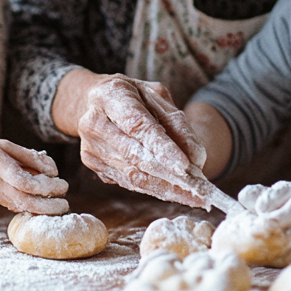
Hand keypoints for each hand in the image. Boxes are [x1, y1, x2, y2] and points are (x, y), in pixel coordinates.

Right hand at [0, 138, 69, 214]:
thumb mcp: (0, 143)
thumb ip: (26, 156)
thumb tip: (52, 169)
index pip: (23, 180)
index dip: (43, 183)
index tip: (59, 179)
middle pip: (24, 201)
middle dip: (47, 206)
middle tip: (65, 203)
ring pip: (21, 207)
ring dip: (42, 210)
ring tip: (59, 206)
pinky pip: (14, 205)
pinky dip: (31, 208)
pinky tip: (44, 206)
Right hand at [77, 75, 210, 207]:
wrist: (93, 100)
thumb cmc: (132, 96)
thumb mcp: (157, 96)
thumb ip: (177, 123)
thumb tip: (196, 158)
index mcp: (111, 95)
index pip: (138, 125)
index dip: (162, 148)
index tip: (185, 166)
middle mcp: (94, 121)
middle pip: (135, 155)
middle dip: (169, 175)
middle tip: (199, 190)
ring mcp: (90, 145)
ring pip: (133, 175)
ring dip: (166, 188)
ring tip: (194, 196)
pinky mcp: (92, 163)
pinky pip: (128, 182)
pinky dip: (154, 189)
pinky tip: (175, 193)